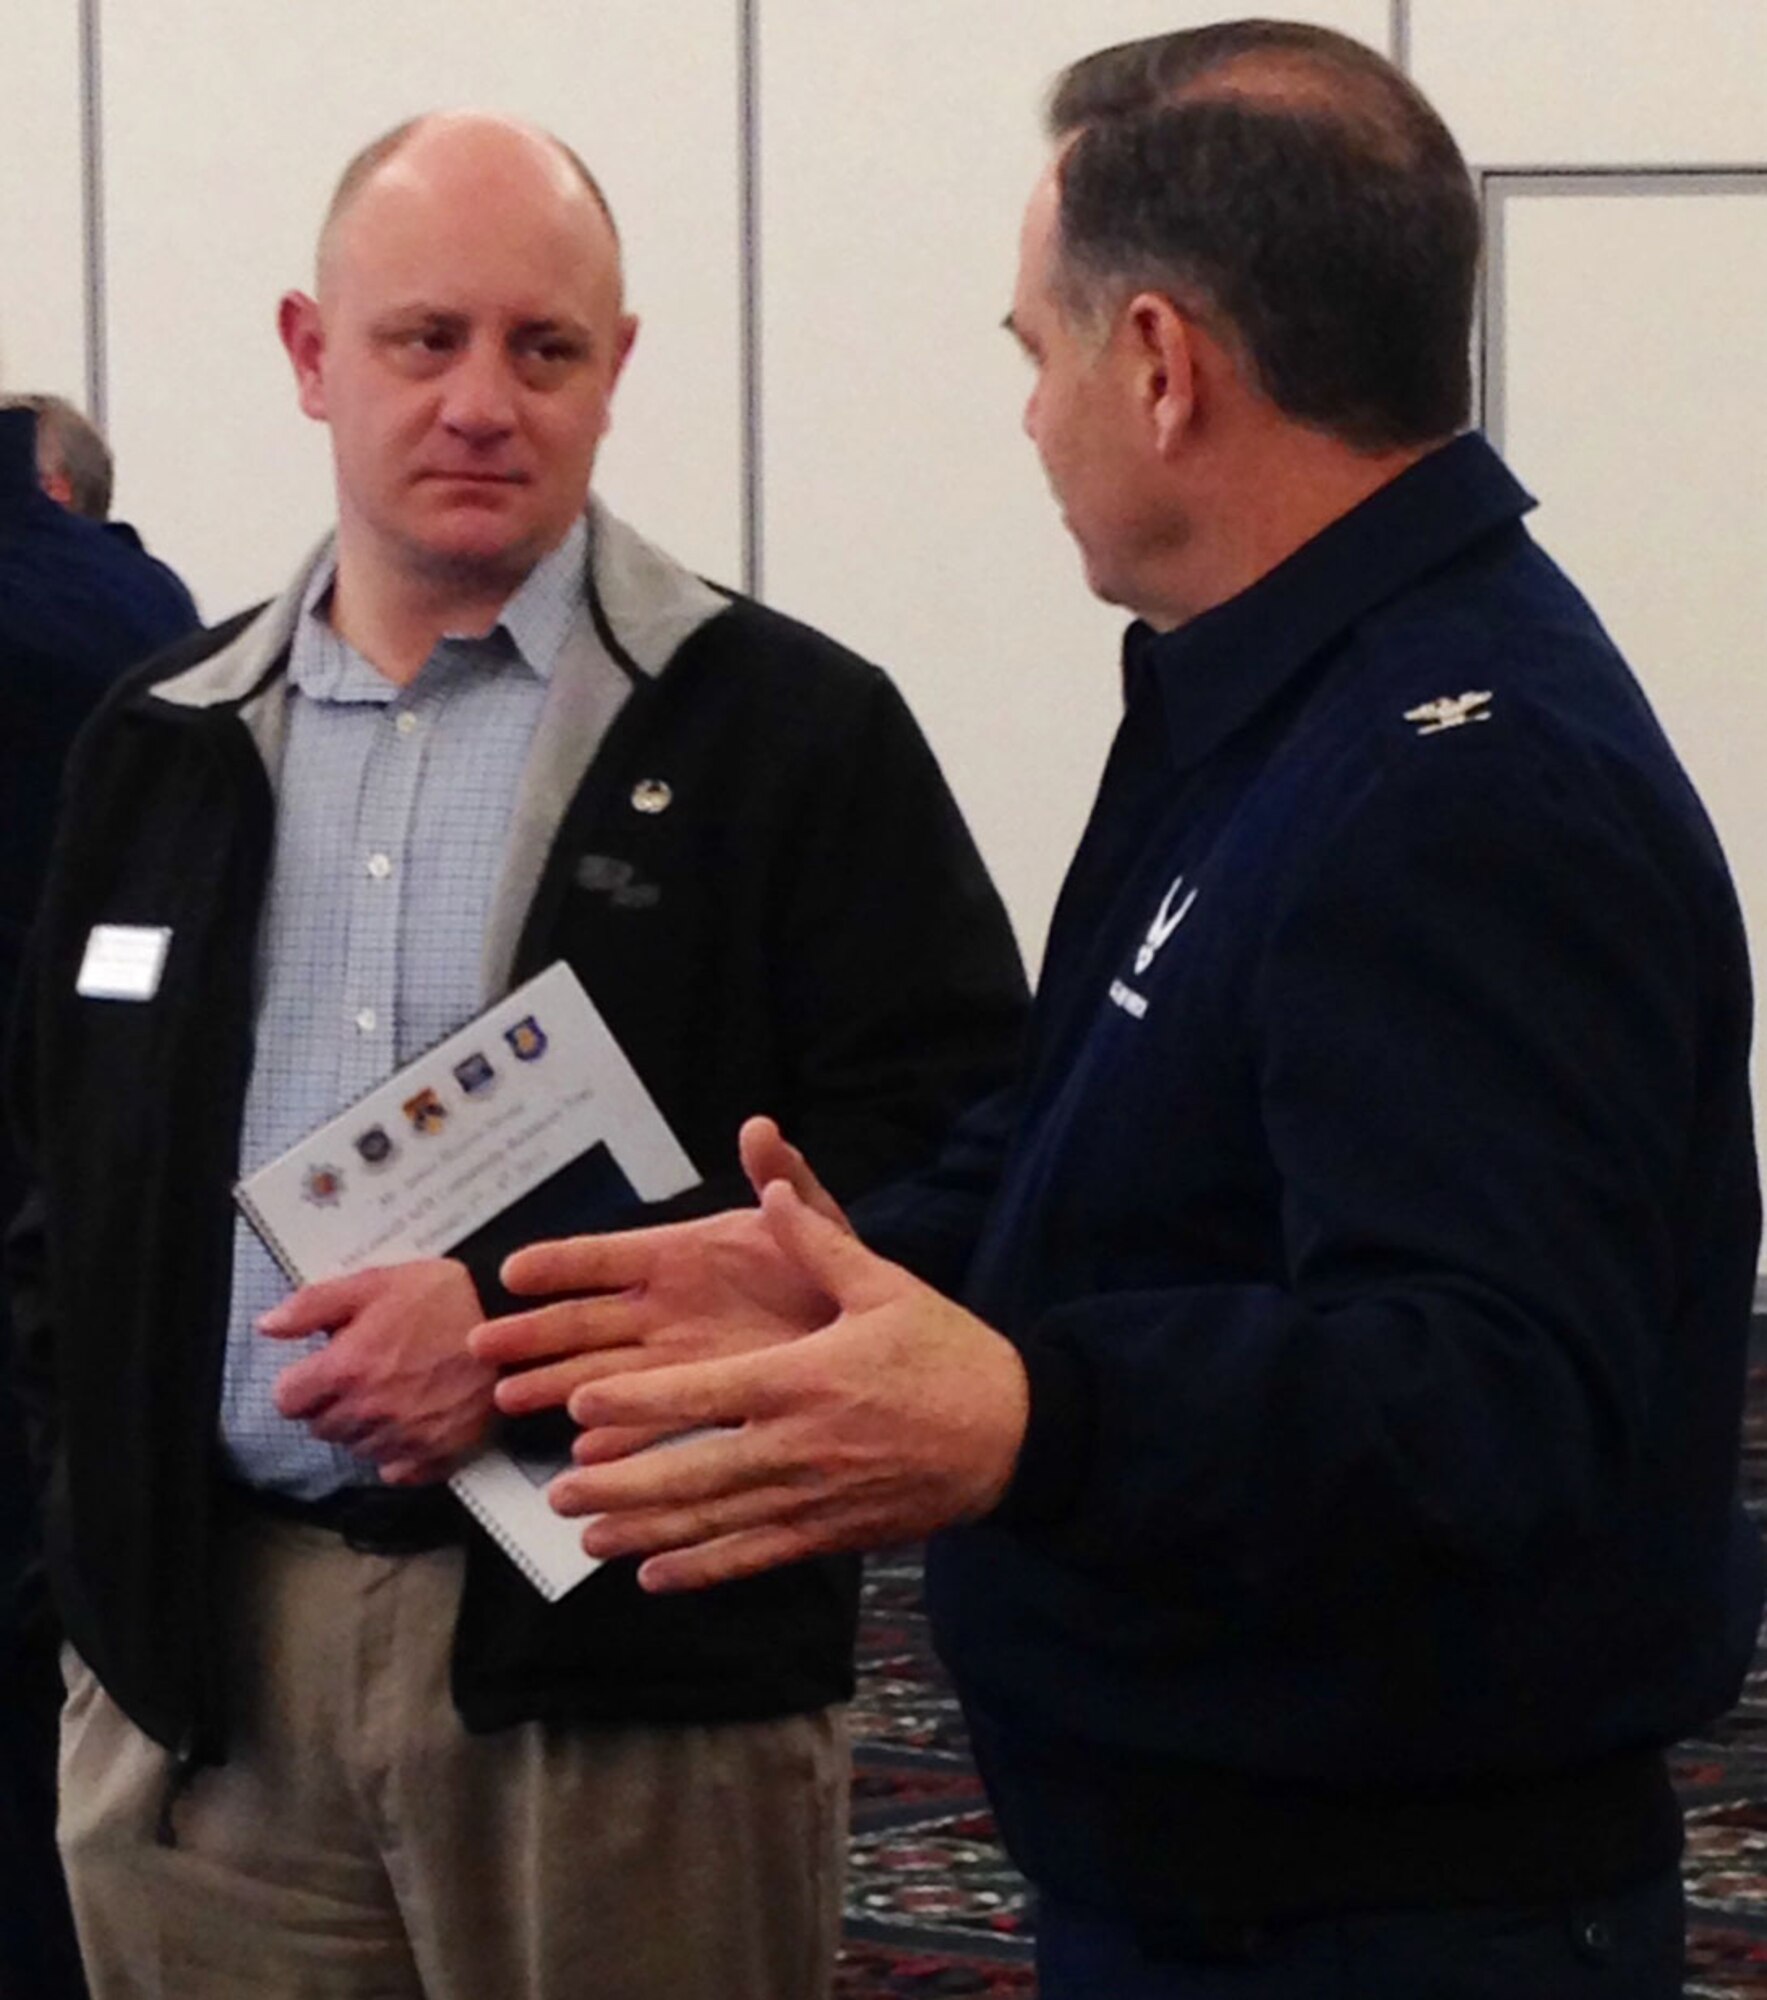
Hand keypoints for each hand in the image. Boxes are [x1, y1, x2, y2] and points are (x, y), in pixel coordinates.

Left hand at [261, 1259, 495, 1484]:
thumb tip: (268, 1326)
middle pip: (321, 1427)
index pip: (287, 1400)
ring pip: (357, 1448)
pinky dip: (399, 1451)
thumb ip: (313, 1305)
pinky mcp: (438, 1454)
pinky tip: (415, 1420)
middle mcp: (370, 1413)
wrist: (513, 1321)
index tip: (322, 1368)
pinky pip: (397, 1469)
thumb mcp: (374, 1283)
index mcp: (346, 1370)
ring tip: (394, 1392)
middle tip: (364, 1374)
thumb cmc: (447, 1298)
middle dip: (332, 1403)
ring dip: (364, 1427)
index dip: (301, 1381)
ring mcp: (404, 1438)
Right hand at [471, 1119, 845, 1447]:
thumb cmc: (830, 1271)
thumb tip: (760, 1127)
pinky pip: (648, 1423)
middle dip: (533, 1332)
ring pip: (601, 1373)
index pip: (609, 1256)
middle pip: (586, 1321)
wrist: (867, 1337)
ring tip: (508, 1399)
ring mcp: (676, 1360)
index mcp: (684, 1256)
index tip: (512, 1270)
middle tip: (481, 1344)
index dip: (562, 1262)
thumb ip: (782, 1179)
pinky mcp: (698, 1402)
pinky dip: (618, 1439)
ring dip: (557, 1385)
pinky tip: (585, 1452)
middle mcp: (667, 1308)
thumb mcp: (813, 1221)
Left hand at [547, 1180, 1030, 1591]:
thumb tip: (770, 1184)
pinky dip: (703, 1569)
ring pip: (715, 1522)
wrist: (1012, 1434)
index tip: (583, 1405)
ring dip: (646, 1532)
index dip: (639, 1404)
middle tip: (558, 1490)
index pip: (705, 1395)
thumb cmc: (946, 1353)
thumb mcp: (886, 1284)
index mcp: (804, 1378)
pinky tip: (654, 1576)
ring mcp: (814, 1496)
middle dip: (622, 1485)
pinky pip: (756, 1556)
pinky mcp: (831, 1531)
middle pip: (694, 1473)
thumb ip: (818, 1241)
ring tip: (585, 1538)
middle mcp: (799, 1445)